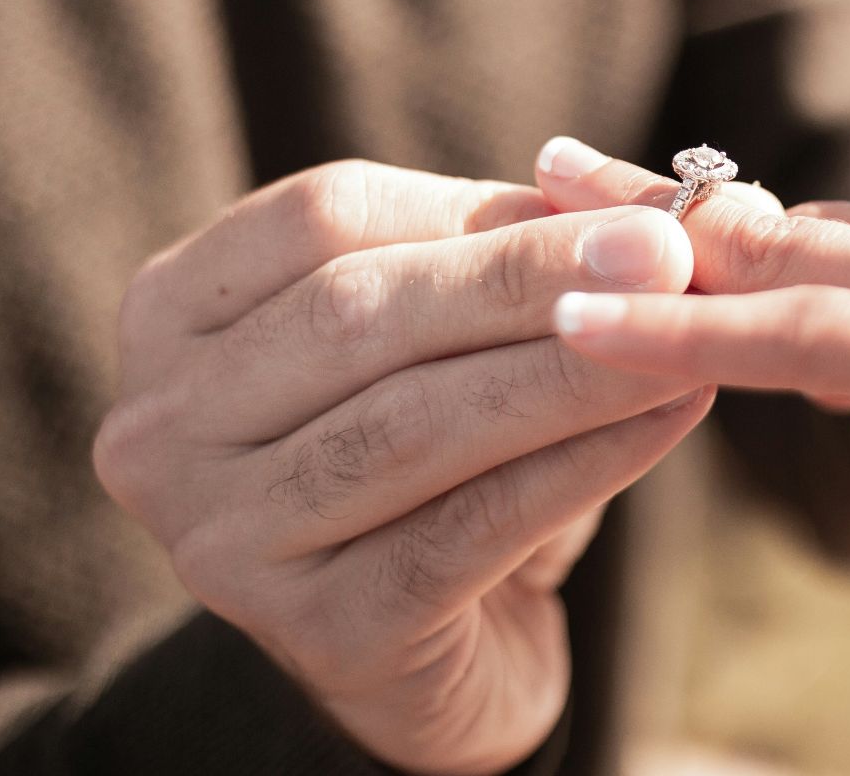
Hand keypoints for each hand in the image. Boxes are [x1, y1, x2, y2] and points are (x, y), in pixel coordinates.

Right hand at [93, 161, 710, 774]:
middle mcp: (166, 426)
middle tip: (669, 256)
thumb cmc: (442, 457)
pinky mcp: (315, 634)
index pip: (323, 219)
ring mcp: (224, 539)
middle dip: (528, 279)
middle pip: (358, 316)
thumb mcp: (451, 336)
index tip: (622, 207)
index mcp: (174, 313)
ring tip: (683, 339)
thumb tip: (639, 205)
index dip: (479, 207)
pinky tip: (667, 422)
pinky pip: (466, 530)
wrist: (440, 645)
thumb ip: (506, 257)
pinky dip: (580, 467)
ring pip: (412, 426)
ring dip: (569, 373)